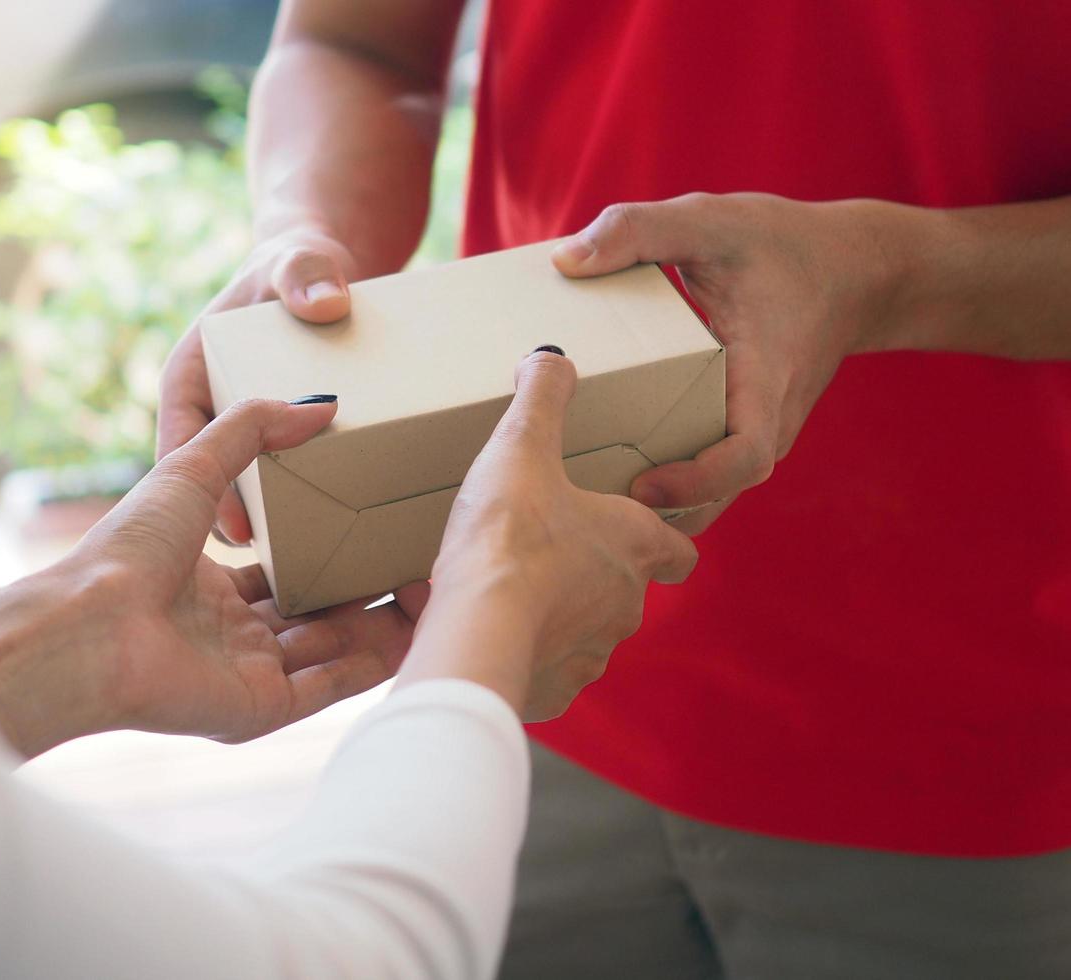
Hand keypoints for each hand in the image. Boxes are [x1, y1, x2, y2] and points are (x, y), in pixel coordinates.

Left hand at [0, 397, 427, 757]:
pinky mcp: (260, 711)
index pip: (282, 575)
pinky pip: (329, 688)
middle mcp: (228, 636)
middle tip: (417, 562)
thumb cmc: (127, 549)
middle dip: (365, 593)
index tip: (375, 528)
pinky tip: (415, 635)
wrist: (92, 625)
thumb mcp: (191, 466)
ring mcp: (245, 676)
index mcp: (207, 585)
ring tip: (432, 592)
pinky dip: (371, 664)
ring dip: (381, 625)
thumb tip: (320, 403)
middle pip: (314, 615)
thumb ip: (252, 430)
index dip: (328, 554)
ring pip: (331, 651)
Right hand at [158, 226, 357, 542]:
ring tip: (306, 578)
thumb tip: (326, 303)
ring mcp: (244, 440)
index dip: (202, 490)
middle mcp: (209, 418)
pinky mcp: (281, 451)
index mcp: (190, 380)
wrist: (323, 277)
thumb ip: (305, 273)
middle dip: (239, 527)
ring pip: (249, 499)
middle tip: (273, 571)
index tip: (233, 527)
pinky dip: (306, 518)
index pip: (180, 443)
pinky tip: (340, 552)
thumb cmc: (298, 266)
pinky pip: (286, 493)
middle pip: (212, 486)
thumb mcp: (298, 263)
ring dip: (274, 533)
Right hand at [399, 349, 697, 720]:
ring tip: (512, 594)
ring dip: (559, 615)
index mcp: (634, 544)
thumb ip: (542, 398)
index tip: (642, 528)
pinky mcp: (556, 689)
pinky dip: (528, 656)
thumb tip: (551, 359)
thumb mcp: (521, 447)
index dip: (664, 536)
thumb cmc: (510, 537)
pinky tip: (492, 634)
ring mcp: (593, 652)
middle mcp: (627, 604)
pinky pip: (548, 671)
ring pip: (587, 633)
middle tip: (550, 552)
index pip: (679, 547)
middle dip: (594, 573)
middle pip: (628, 589)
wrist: (477, 630)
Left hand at [552, 193, 904, 532]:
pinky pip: (711, 477)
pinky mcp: (747, 431)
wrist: (856, 269)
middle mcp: (769, 421)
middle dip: (660, 512)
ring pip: (712, 495)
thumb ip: (637, 230)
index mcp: (765, 381)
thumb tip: (564, 261)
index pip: (744, 458)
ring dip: (661, 509)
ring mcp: (761, 432)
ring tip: (589, 502)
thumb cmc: (784, 245)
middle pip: (718, 496)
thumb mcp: (709, 222)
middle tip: (587, 507)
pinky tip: (611, 475)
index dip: (695, 482)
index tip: (642, 485)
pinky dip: (670, 486)